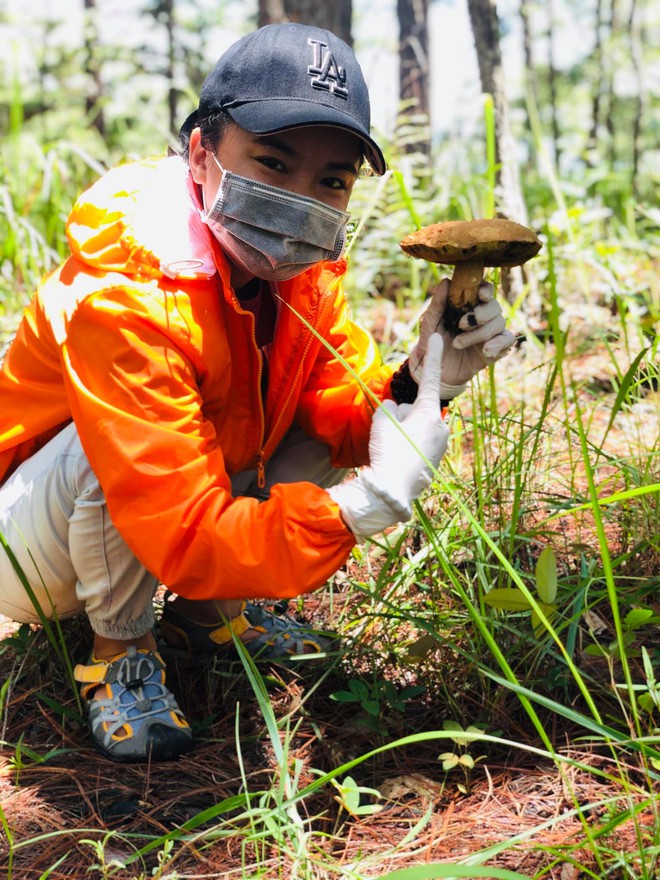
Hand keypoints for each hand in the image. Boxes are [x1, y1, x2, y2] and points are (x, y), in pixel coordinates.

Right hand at [328, 334, 448, 539]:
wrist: (392, 492)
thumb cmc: (387, 452)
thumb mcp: (382, 421)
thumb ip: (391, 407)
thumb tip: (400, 411)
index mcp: (430, 413)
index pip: (430, 378)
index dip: (432, 356)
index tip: (437, 337)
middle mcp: (442, 426)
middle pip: (418, 409)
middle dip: (405, 415)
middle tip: (390, 435)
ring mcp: (441, 445)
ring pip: (419, 428)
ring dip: (407, 432)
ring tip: (393, 451)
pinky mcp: (437, 460)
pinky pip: (421, 444)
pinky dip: (410, 448)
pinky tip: (399, 461)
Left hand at [409, 279, 514, 392]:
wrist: (433, 371)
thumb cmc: (431, 343)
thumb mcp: (430, 323)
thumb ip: (437, 304)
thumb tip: (446, 281)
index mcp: (467, 305)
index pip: (485, 290)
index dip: (486, 290)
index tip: (480, 295)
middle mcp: (481, 317)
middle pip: (495, 306)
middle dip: (480, 315)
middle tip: (460, 325)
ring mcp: (489, 332)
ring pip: (499, 323)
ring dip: (479, 333)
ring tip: (458, 343)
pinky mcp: (495, 348)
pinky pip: (507, 340)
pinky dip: (499, 344)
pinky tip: (485, 351)